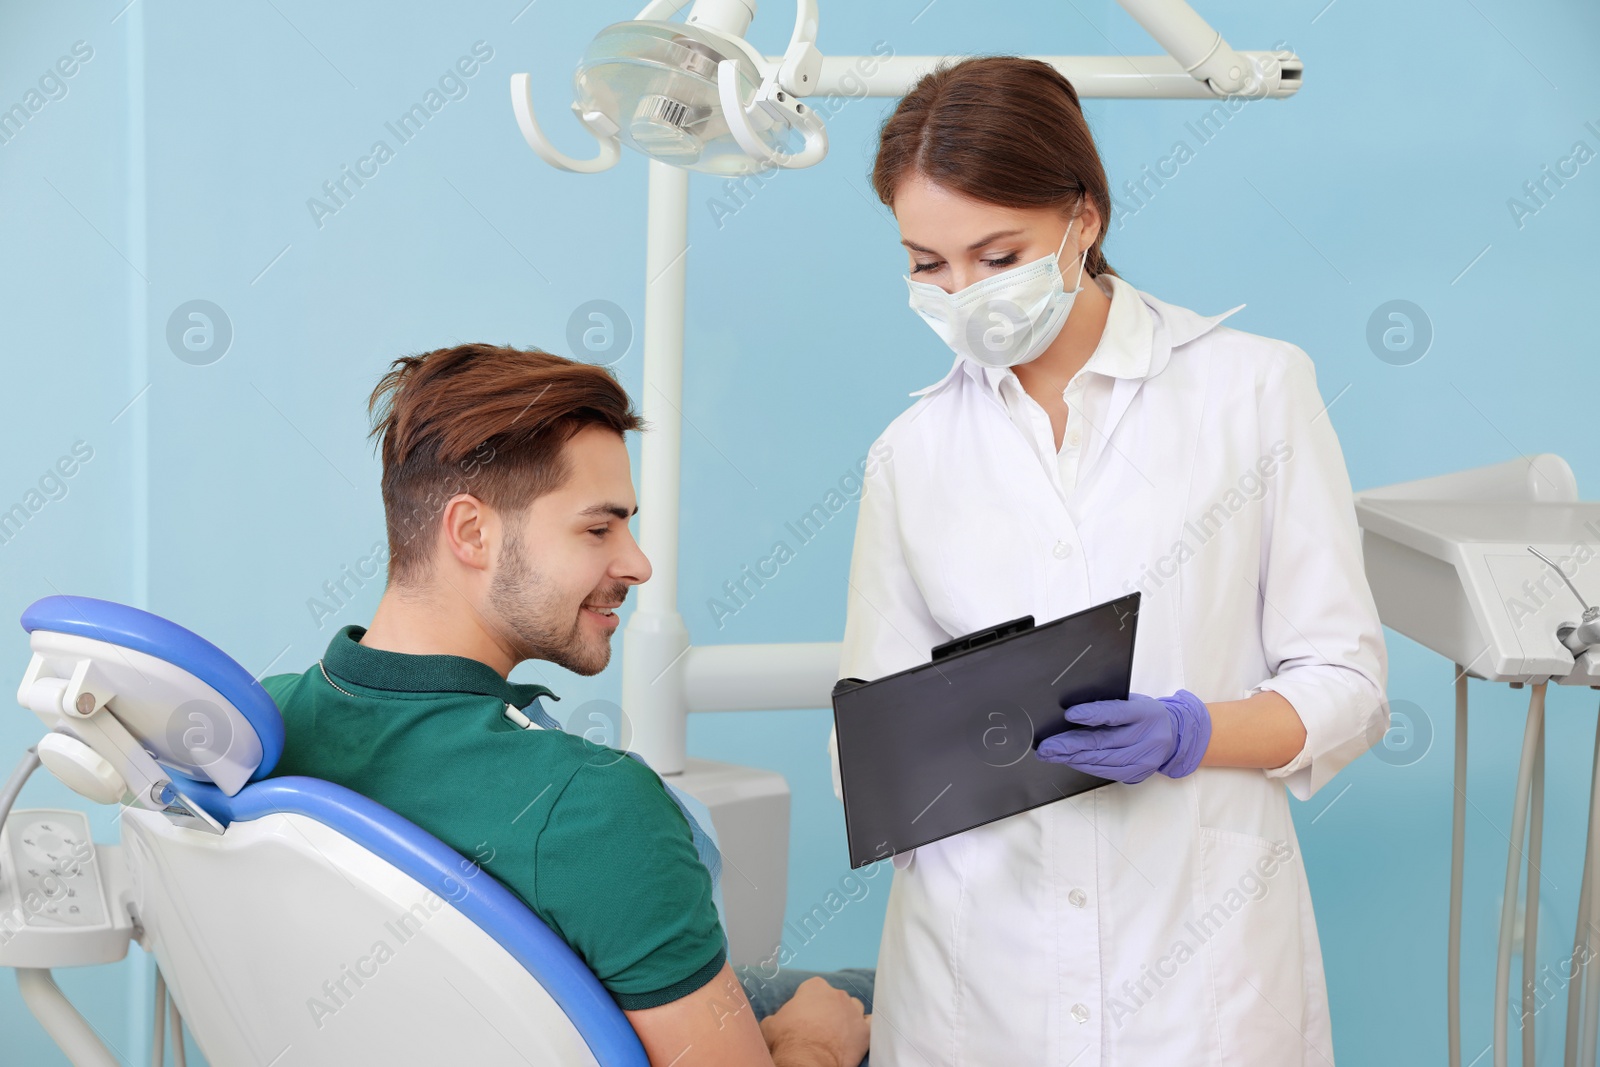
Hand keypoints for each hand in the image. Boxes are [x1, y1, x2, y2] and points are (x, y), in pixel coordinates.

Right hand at [760, 976, 869, 1066]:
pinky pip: (870, 1024)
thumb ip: (776, 1017)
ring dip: (847, 1017)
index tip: (803, 1015)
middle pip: (834, 997)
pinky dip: (864, 1028)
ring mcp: (853, 1011)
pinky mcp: (865, 1031)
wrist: (806, 1061)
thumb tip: (774, 1021)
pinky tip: (856, 1036)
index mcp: (814, 987)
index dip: (808, 1002)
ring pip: (854, 1008)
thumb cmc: (787, 1041)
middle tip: (819, 1027)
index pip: (813, 988)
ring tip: (837, 1033)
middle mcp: (837, 994)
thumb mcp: (769, 1024)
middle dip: (828, 1009)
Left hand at [1035, 690, 1210, 783]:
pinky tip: (1070, 760)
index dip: (1092, 714)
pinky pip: (1106, 772)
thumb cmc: (1145, 714)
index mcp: (1145, 713)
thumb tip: (1071, 713)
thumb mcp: (1132, 701)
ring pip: (1102, 760)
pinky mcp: (1138, 773)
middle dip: (1069, 745)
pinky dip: (1085, 766)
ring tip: (1051, 754)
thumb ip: (1108, 705)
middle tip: (1046, 746)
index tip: (1069, 715)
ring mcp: (1144, 759)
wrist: (1174, 734)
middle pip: (1103, 742)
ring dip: (1072, 758)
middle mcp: (1147, 737)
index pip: (1116, 713)